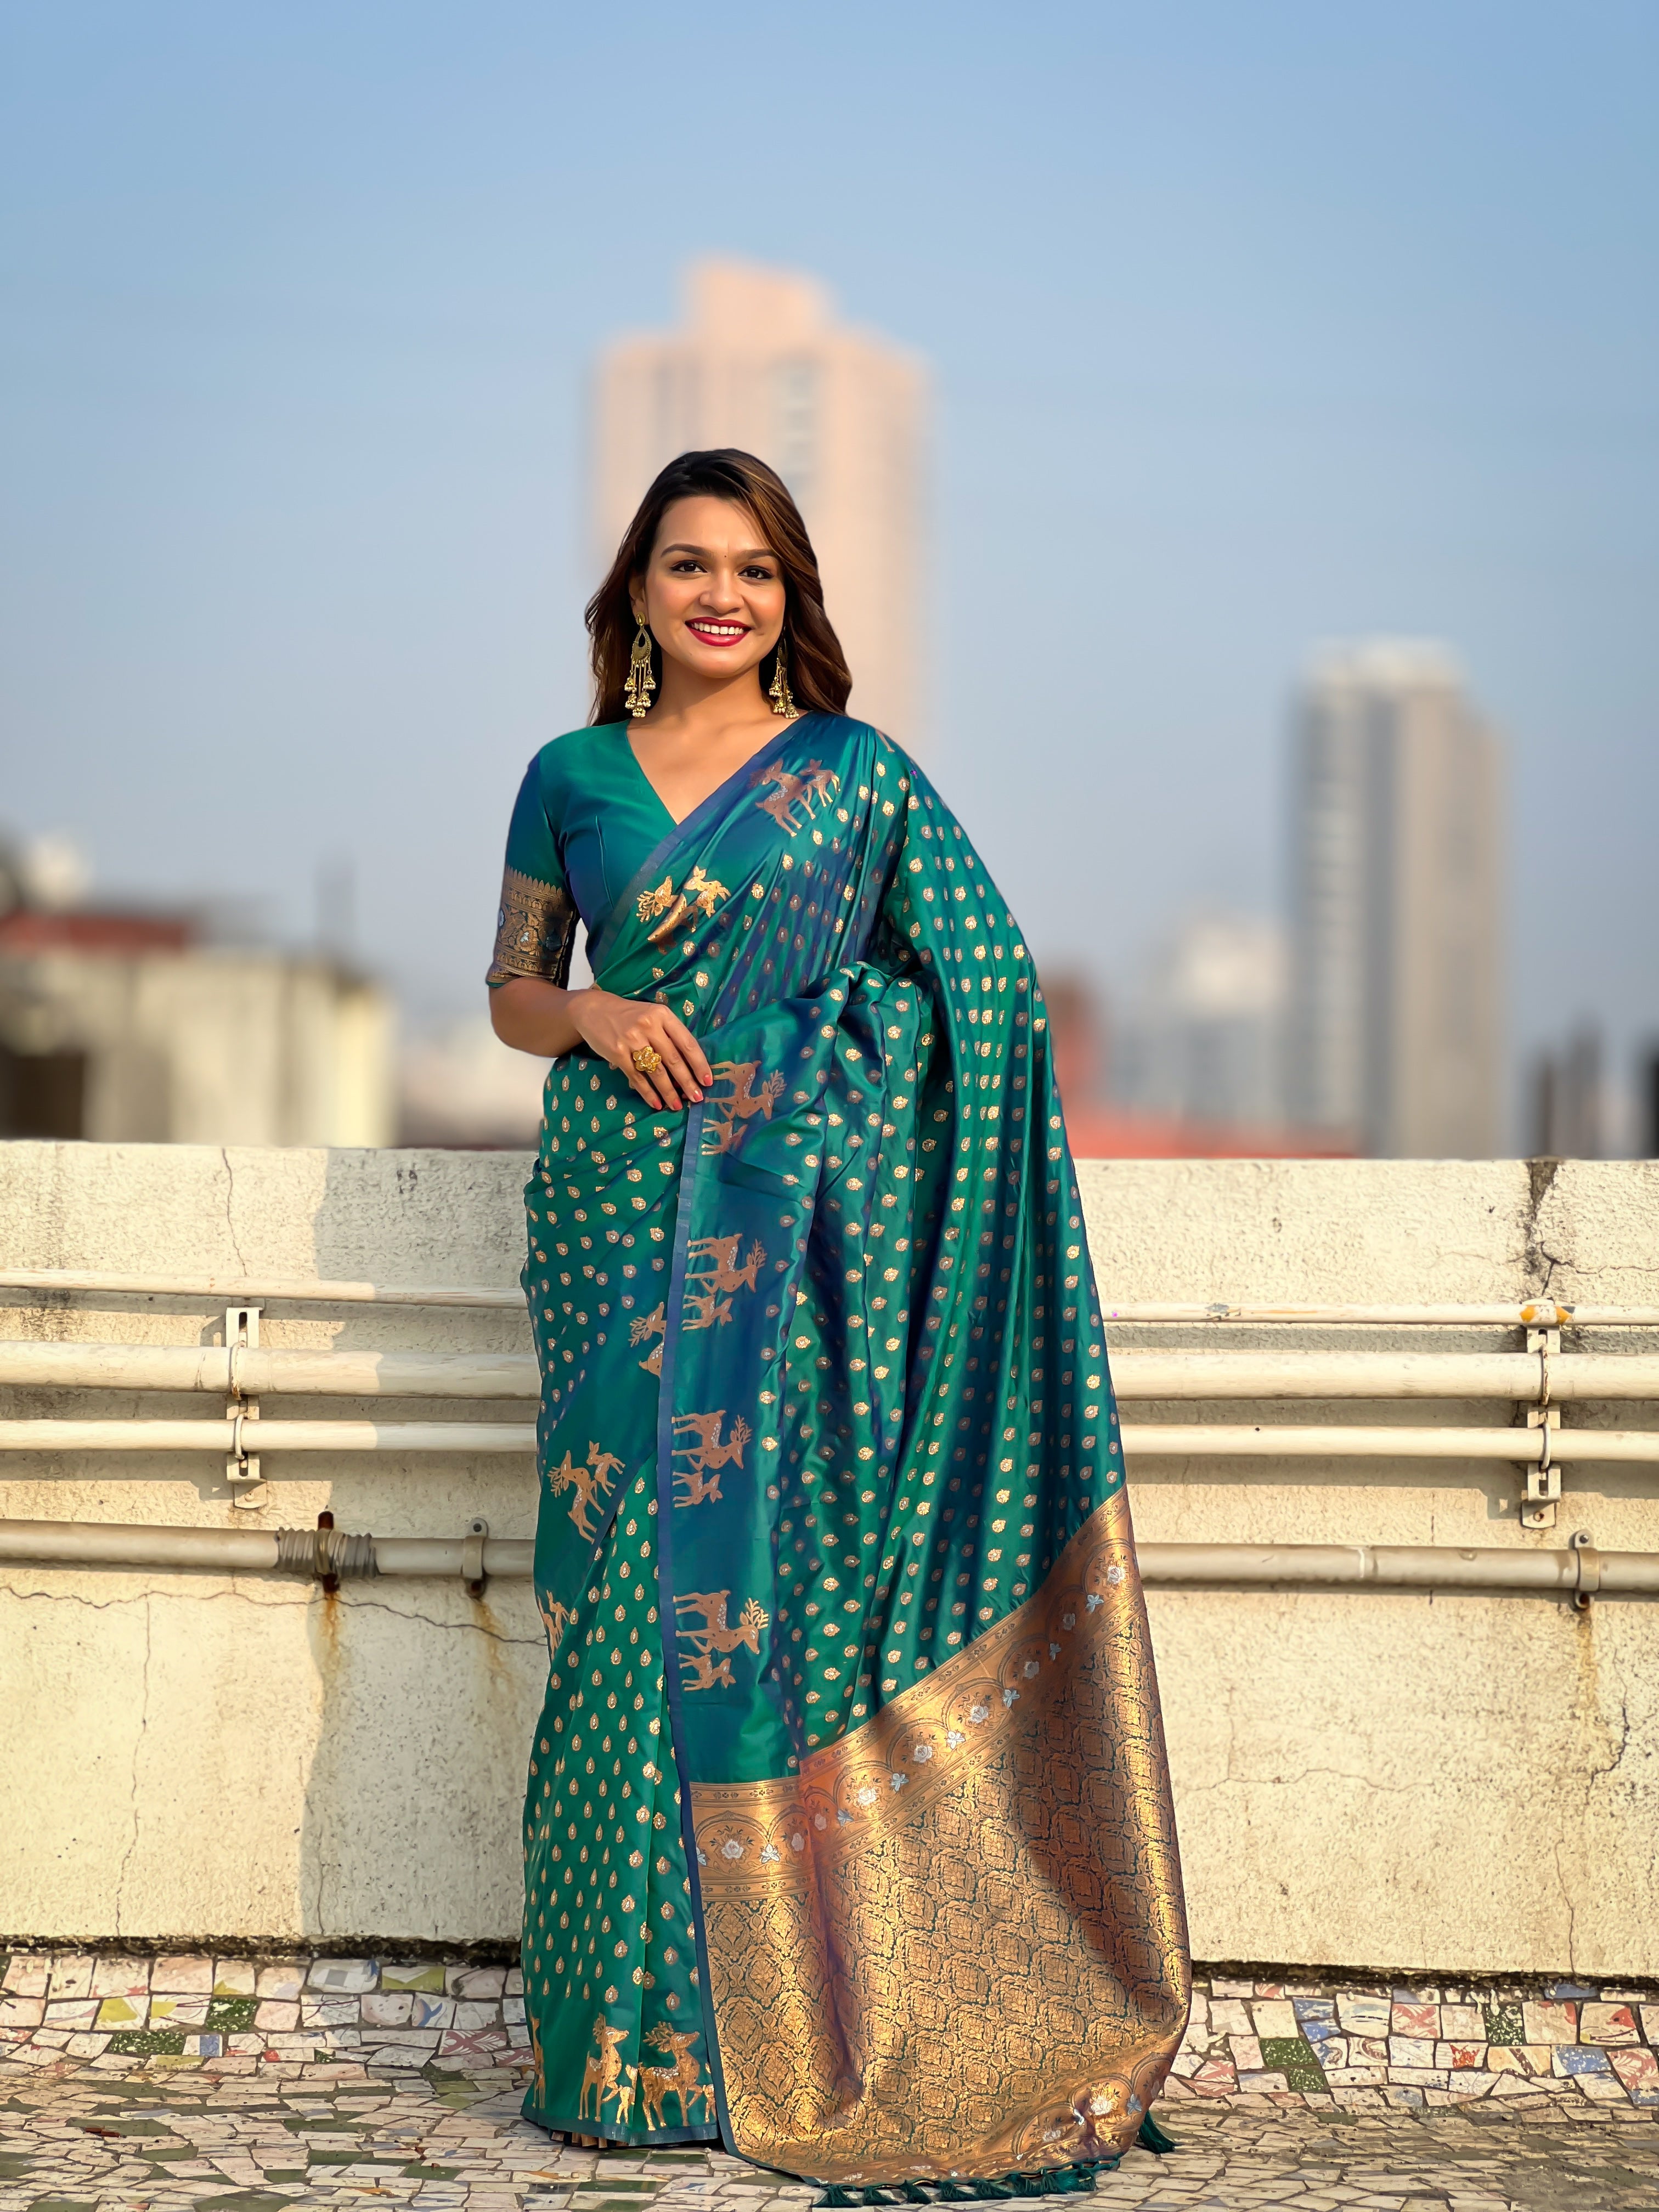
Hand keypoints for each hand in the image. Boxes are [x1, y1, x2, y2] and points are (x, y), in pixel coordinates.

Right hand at [569, 989, 712, 1111]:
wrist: (594, 1010)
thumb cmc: (630, 1015)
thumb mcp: (653, 1016)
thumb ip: (669, 1035)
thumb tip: (688, 1067)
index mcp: (663, 1015)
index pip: (687, 1043)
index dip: (699, 1064)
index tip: (708, 1080)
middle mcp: (649, 1026)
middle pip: (674, 1060)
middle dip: (687, 1082)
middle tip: (697, 1098)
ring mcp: (632, 1039)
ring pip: (656, 1071)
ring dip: (669, 1092)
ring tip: (677, 1106)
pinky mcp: (617, 1053)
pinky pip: (637, 1077)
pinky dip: (648, 1093)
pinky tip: (656, 1103)